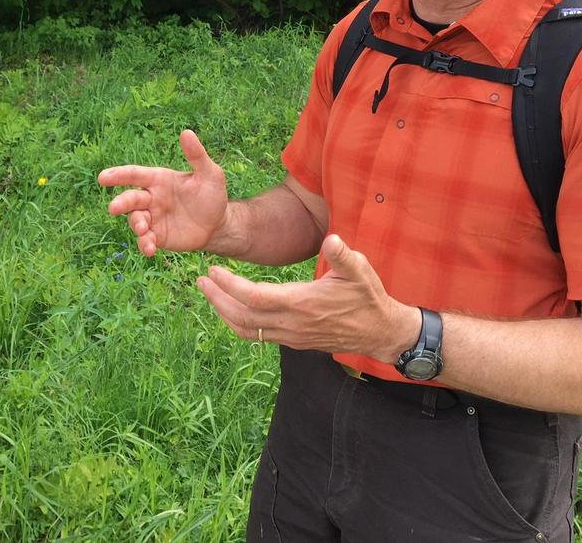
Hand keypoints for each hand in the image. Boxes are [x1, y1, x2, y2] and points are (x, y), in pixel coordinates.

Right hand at [98, 129, 227, 256]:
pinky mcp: (157, 237)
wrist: (218, 224)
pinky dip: (144, 244)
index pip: (135, 175)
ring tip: (143, 230)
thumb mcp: (209, 174)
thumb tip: (187, 132)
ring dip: (136, 225)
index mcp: (158, 179)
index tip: (102, 177)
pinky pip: (145, 240)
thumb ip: (196, 156)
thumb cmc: (212, 194)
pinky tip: (150, 249)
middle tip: (114, 208)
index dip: (118, 175)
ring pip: (135, 220)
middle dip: (121, 203)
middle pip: (130, 199)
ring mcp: (153, 218)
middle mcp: (151, 198)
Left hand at [196, 234, 418, 361]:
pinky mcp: (294, 342)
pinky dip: (239, 323)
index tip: (212, 270)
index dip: (229, 285)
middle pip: (242, 317)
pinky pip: (258, 336)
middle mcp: (292, 324)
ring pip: (247, 330)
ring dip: (224, 313)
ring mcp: (291, 336)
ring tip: (210, 294)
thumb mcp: (360, 271)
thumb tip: (331, 239)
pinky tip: (232, 310)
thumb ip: (343, 255)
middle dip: (217, 299)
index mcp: (302, 303)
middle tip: (201, 281)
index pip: (254, 297)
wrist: (380, 332)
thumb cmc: (369, 298)